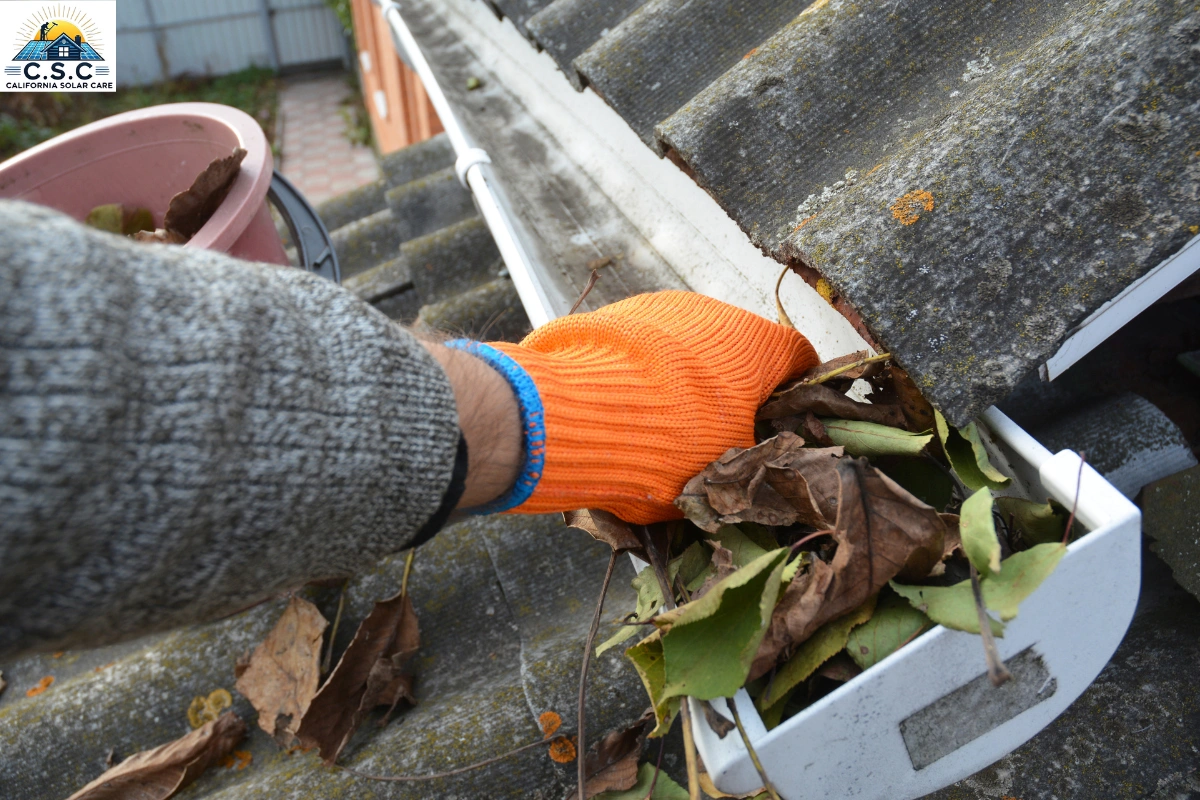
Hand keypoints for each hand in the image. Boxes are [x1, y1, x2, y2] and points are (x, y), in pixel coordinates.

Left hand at [485, 291, 817, 522]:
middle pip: (739, 352)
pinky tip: (622, 409)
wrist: (572, 414)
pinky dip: (642, 373)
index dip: (797, 394)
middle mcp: (715, 312)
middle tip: (717, 437)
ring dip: (684, 381)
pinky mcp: (613, 314)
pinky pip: (642, 346)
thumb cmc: (668, 445)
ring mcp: (660, 307)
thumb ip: (749, 460)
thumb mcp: (724, 472)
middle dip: (734, 391)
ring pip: (687, 347)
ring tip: (660, 427)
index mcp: (758, 346)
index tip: (785, 423)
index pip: (800, 359)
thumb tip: (754, 466)